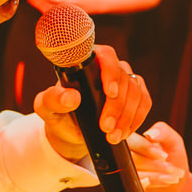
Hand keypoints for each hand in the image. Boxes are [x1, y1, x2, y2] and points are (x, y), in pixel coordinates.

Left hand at [34, 47, 150, 159]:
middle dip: (116, 107)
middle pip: (123, 78)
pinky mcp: (136, 94)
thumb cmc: (58, 113)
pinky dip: (137, 119)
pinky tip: (125, 132)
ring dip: (127, 117)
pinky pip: (145, 102)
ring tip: (113, 136)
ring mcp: (124, 79)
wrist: (71, 131)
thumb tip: (71, 97)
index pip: (105, 55)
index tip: (110, 93)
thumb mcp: (47, 108)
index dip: (110, 72)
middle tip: (106, 128)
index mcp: (87, 60)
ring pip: (136, 91)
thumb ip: (53, 100)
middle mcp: (108, 66)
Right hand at [130, 122, 191, 191]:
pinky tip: (166, 181)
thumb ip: (162, 131)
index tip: (165, 155)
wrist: (181, 188)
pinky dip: (151, 183)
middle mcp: (125, 157)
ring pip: (132, 173)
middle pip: (130, 158)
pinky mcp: (129, 190)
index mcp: (132, 142)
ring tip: (175, 176)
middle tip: (171, 166)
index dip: (146, 148)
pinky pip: (134, 186)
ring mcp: (125, 174)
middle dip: (154, 164)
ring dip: (156, 175)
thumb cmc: (175, 159)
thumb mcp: (172, 140)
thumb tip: (148, 134)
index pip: (131, 142)